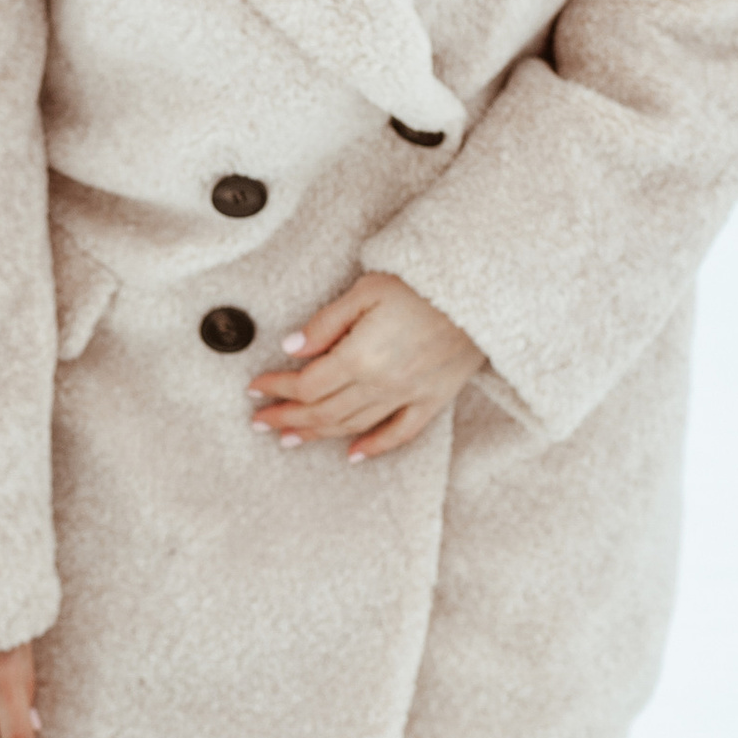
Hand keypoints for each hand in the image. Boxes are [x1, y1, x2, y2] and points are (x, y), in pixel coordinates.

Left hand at [248, 272, 484, 462]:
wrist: (482, 290)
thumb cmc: (422, 282)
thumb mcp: (366, 290)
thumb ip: (327, 323)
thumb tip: (292, 348)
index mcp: (361, 356)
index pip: (307, 384)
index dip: (277, 388)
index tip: (256, 388)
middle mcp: (383, 384)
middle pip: (323, 411)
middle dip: (287, 417)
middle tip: (261, 421)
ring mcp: (409, 395)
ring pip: (353, 425)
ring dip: (318, 435)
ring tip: (290, 438)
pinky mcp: (433, 399)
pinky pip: (400, 434)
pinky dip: (374, 447)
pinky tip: (353, 455)